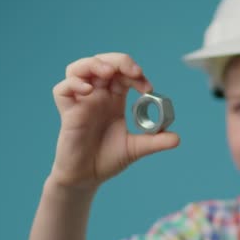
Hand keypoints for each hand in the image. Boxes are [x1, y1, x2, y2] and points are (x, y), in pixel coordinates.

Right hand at [49, 53, 179, 189]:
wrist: (87, 178)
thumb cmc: (107, 159)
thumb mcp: (136, 148)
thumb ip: (155, 142)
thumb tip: (177, 138)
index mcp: (114, 100)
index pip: (123, 74)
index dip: (135, 74)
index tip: (148, 87)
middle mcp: (97, 96)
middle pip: (102, 63)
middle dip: (119, 62)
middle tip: (134, 72)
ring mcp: (81, 102)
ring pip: (78, 68)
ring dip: (94, 64)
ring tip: (108, 73)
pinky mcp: (67, 112)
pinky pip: (62, 89)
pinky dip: (74, 83)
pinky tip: (89, 90)